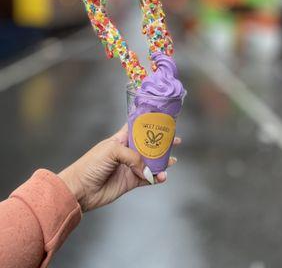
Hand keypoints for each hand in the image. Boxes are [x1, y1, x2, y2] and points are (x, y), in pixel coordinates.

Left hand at [58, 124, 180, 211]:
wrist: (80, 189)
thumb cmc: (90, 165)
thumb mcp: (112, 151)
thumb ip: (132, 157)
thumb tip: (146, 169)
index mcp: (120, 139)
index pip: (137, 127)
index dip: (148, 123)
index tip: (162, 119)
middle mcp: (127, 152)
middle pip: (148, 145)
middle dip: (161, 143)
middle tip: (175, 141)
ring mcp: (129, 167)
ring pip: (151, 163)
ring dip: (162, 162)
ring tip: (172, 161)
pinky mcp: (130, 182)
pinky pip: (148, 179)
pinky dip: (157, 178)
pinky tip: (162, 177)